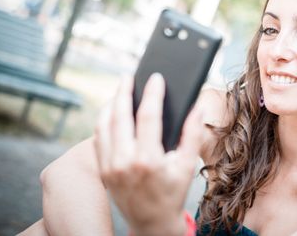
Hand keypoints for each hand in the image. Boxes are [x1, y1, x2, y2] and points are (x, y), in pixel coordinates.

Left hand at [94, 73, 202, 235]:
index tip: (156, 78)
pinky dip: (103, 121)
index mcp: (148, 160)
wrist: (151, 223)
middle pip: (119, 115)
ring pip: (104, 124)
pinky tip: (111, 112)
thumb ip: (192, 134)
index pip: (147, 116)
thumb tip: (198, 108)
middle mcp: (124, 161)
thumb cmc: (172, 194)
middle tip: (128, 76)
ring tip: (119, 91)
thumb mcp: (187, 165)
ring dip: (110, 104)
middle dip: (123, 91)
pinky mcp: (102, 170)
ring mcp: (109, 166)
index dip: (152, 93)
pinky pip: (98, 138)